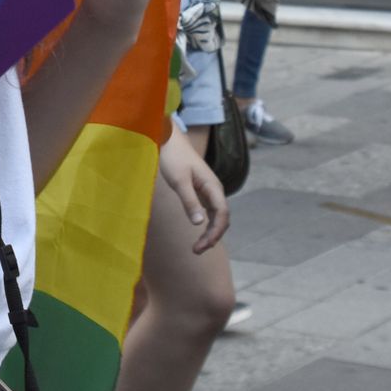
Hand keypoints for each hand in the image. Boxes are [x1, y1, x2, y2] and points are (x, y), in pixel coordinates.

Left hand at [159, 128, 228, 252]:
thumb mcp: (179, 180)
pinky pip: (208, 211)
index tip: (202, 245)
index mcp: (213, 186)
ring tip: (197, 247)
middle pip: (221, 218)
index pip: (222, 214)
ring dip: (209, 232)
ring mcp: (208, 190)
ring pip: (216, 216)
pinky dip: (205, 224)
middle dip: (212, 236)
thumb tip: (199, 224)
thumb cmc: (173, 157)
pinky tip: (198, 233)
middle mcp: (215, 190)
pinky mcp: (200, 190)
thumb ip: (189, 201)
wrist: (169, 139)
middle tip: (196, 251)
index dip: (215, 232)